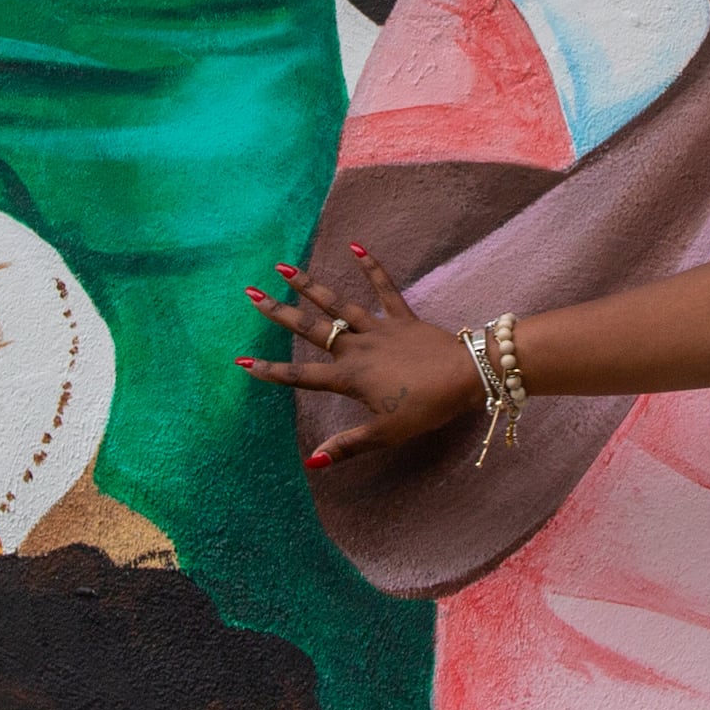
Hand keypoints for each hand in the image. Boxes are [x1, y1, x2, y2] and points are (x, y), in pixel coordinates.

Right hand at [241, 248, 484, 467]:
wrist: (468, 376)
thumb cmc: (427, 408)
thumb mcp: (386, 434)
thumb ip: (348, 446)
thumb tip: (311, 462)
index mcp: (350, 377)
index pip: (302, 375)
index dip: (271, 371)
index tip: (242, 361)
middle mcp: (357, 348)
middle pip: (311, 329)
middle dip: (279, 312)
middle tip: (250, 294)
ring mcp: (379, 329)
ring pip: (338, 304)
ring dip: (309, 285)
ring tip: (283, 267)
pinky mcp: (402, 318)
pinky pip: (384, 289)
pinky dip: (371, 267)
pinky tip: (356, 247)